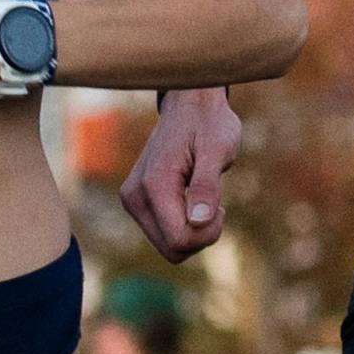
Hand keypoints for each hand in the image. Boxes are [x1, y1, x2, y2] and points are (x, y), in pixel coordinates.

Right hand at [123, 86, 238, 254]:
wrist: (189, 103)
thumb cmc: (208, 124)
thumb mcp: (217, 150)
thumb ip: (206, 186)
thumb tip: (199, 221)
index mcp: (154, 185)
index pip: (179, 241)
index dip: (207, 234)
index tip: (221, 207)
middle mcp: (134, 196)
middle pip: (171, 250)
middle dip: (200, 237)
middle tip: (216, 206)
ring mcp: (132, 200)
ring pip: (167, 246)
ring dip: (193, 232)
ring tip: (204, 199)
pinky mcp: (135, 201)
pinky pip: (163, 234)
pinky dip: (184, 226)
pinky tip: (192, 200)